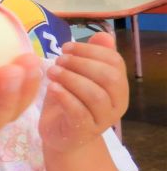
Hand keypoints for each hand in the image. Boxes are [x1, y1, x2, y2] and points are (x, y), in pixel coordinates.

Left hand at [39, 32, 128, 152]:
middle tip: (59, 59)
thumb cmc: (69, 101)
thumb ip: (91, 57)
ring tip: (52, 71)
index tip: (66, 47)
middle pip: (109, 78)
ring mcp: (102, 120)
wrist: (61, 136)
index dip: (91, 51)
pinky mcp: (84, 131)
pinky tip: (52, 87)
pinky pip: (79, 112)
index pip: (115, 62)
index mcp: (119, 87)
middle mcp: (116, 104)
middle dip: (82, 63)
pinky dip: (65, 96)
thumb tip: (103, 35)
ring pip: (95, 95)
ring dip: (71, 78)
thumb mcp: (78, 76)